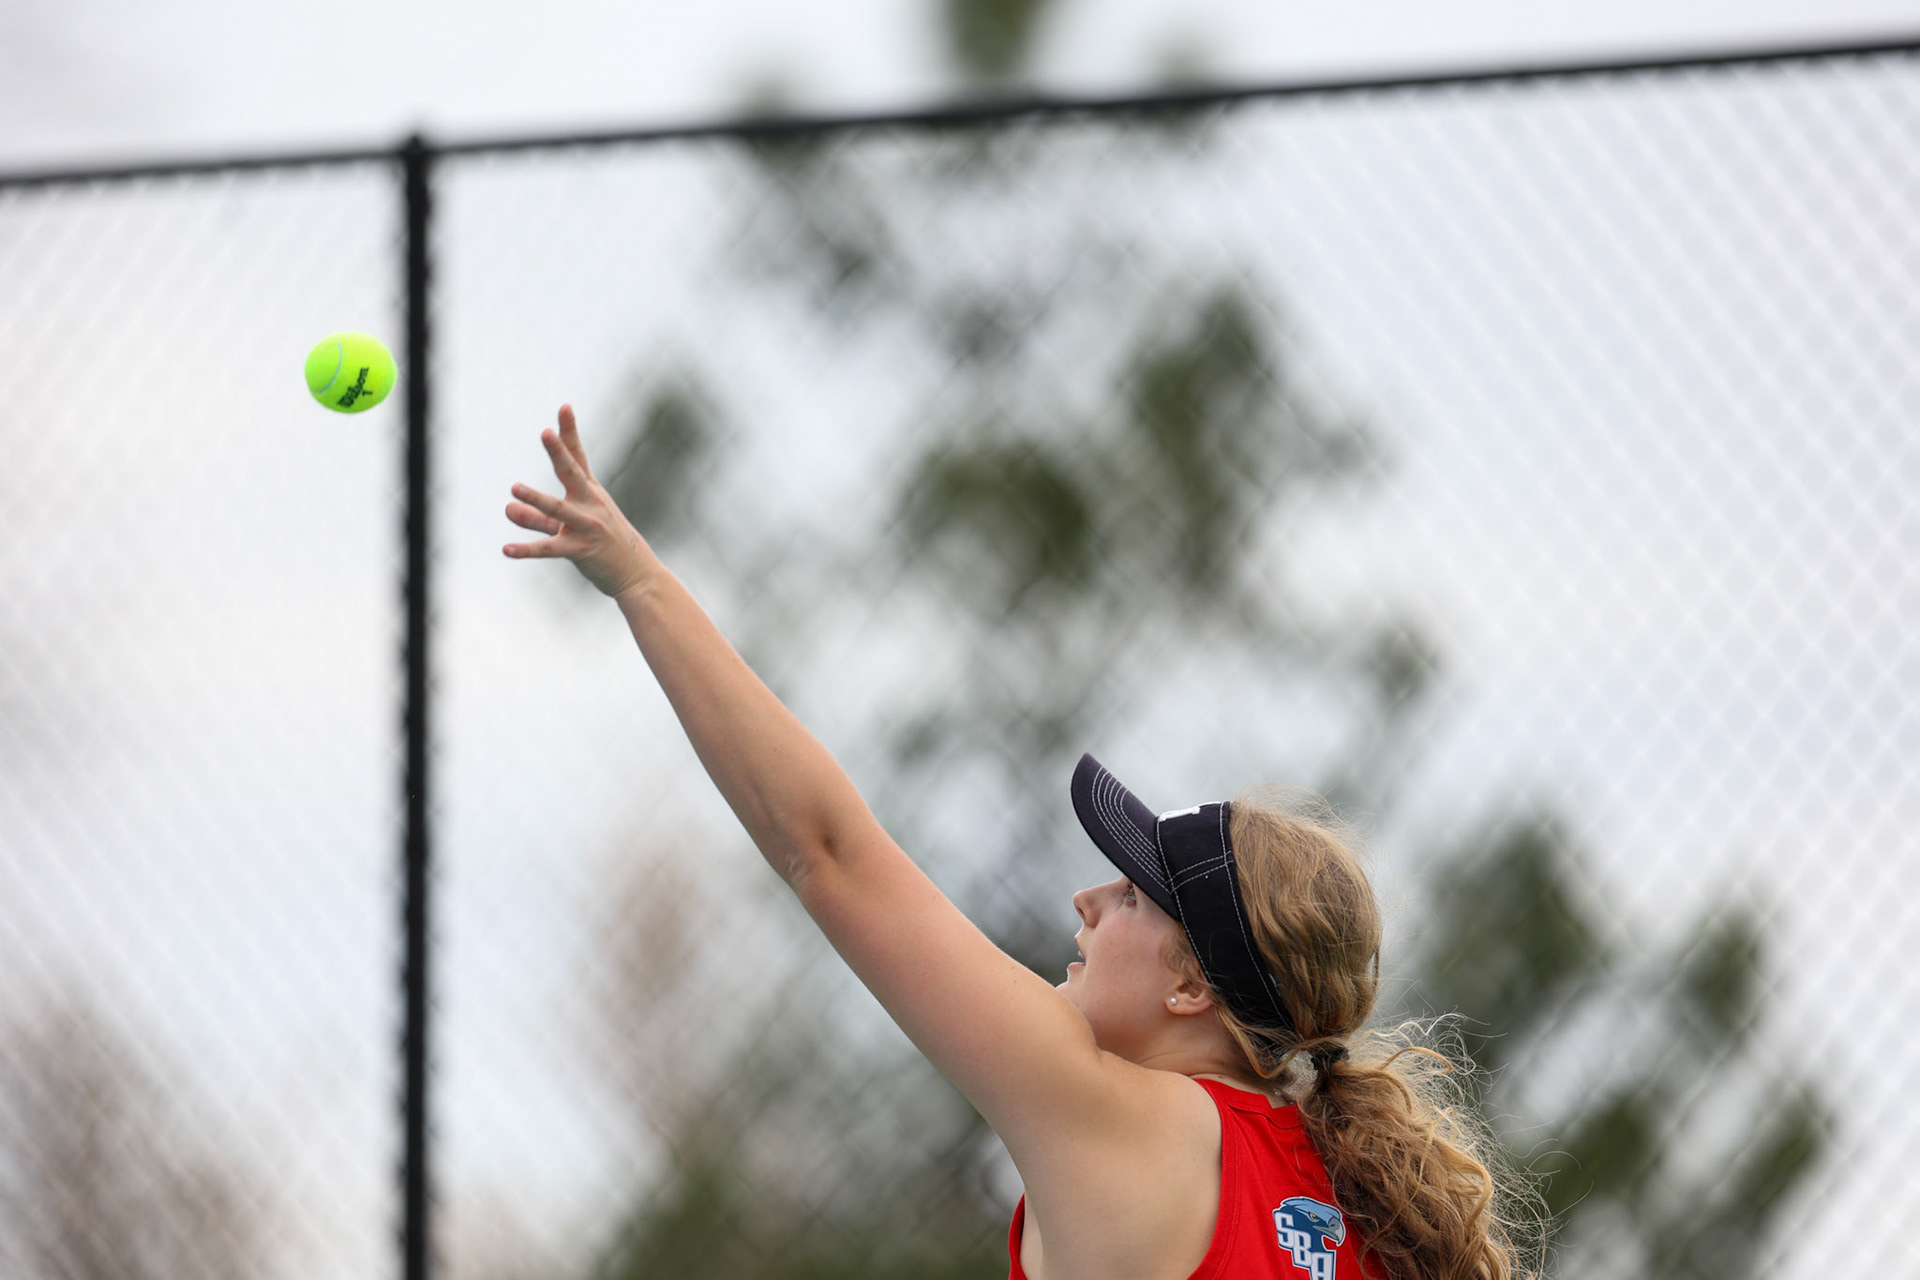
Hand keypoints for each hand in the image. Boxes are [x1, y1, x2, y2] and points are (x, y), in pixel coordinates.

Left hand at [503, 404, 658, 599]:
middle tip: (546, 433)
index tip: (564, 407)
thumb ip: (536, 516)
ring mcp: (587, 527)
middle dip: (559, 452)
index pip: (578, 458)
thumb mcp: (569, 527)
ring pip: (558, 510)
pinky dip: (527, 550)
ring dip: (536, 499)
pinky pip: (550, 548)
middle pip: (572, 474)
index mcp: (591, 493)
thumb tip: (506, 506)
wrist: (637, 575)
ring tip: (514, 489)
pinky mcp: (581, 550)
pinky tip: (506, 549)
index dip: (569, 433)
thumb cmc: (604, 545)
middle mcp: (591, 505)